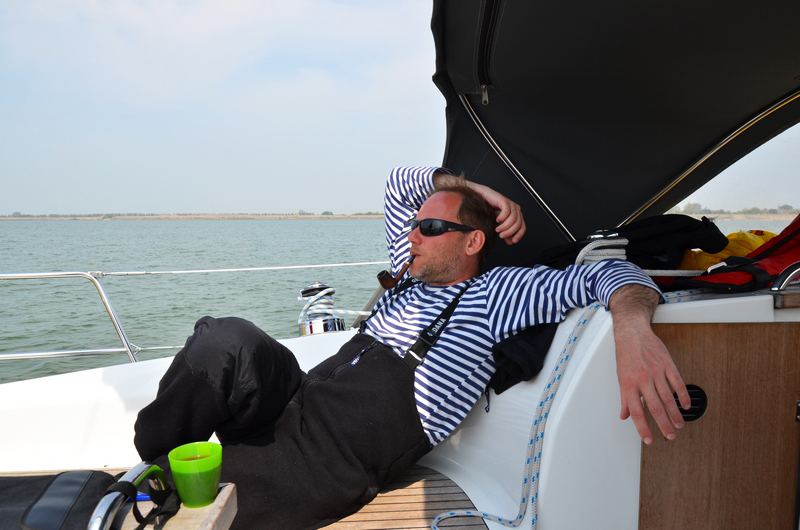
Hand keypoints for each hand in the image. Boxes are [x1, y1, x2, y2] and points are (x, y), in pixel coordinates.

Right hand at [476, 184, 525, 244]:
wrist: (484, 199)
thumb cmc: (492, 210)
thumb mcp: (500, 224)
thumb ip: (506, 233)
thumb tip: (511, 242)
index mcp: (517, 216)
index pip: (523, 227)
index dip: (519, 235)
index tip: (513, 241)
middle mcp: (516, 210)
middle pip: (518, 224)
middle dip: (509, 232)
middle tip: (501, 235)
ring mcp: (511, 205)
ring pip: (513, 219)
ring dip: (504, 226)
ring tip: (497, 229)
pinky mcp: (505, 201)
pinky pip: (506, 211)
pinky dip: (502, 217)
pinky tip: (497, 220)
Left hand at [609, 285, 690, 443]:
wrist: (633, 333)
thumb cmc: (626, 355)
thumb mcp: (620, 377)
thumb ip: (624, 399)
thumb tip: (624, 415)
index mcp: (629, 385)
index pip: (636, 412)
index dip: (643, 428)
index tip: (649, 440)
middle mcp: (642, 380)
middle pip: (655, 408)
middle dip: (664, 425)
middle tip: (670, 436)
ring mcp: (656, 372)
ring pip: (668, 398)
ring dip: (675, 414)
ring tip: (679, 425)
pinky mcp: (667, 365)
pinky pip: (677, 383)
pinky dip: (683, 396)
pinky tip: (686, 406)